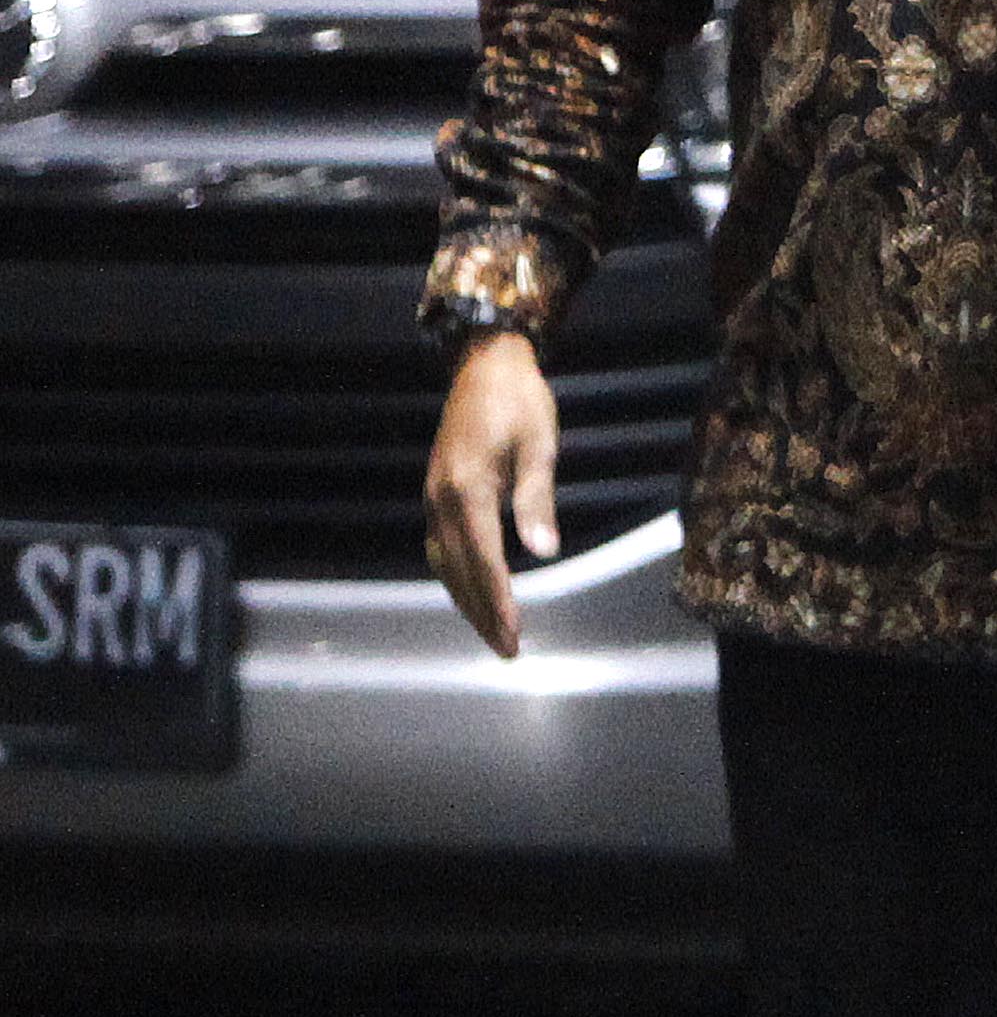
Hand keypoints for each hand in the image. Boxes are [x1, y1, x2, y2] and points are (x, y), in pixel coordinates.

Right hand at [422, 333, 563, 658]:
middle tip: (507, 650)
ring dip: (466, 599)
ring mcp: (433, 497)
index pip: (484, 559)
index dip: (498, 600)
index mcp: (467, 490)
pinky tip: (471, 591)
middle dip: (481, 613)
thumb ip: (537, 499)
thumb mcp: (540, 446)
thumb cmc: (520, 402)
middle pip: (457, 571)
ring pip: (443, 562)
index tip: (514, 633)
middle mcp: (440, 500)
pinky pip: (440, 545)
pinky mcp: (436, 492)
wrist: (484, 365)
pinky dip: (455, 575)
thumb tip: (543, 550)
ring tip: (491, 632)